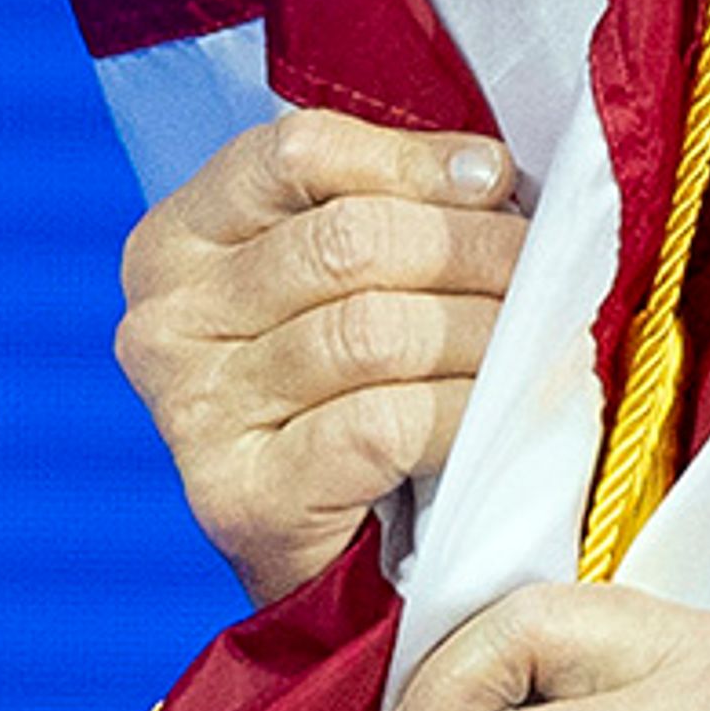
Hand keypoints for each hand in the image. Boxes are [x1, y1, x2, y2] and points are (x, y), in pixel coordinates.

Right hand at [114, 111, 523, 607]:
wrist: (334, 558)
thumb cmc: (351, 392)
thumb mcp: (346, 280)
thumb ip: (390, 206)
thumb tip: (488, 170)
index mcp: (178, 240)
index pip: (297, 152)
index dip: (412, 159)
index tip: (493, 181)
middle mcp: (165, 320)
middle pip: (351, 241)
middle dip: (474, 249)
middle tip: (544, 270)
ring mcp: (193, 412)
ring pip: (378, 330)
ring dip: (484, 332)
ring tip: (536, 339)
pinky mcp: (241, 496)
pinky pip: (386, 423)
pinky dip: (464, 411)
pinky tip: (496, 413)